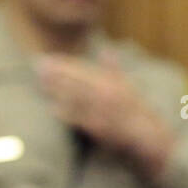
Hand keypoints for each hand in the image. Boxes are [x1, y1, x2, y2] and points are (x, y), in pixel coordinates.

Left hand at [36, 50, 175, 174]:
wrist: (150, 138)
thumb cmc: (137, 112)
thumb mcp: (128, 87)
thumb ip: (114, 69)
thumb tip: (107, 49)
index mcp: (112, 83)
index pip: (83, 70)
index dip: (64, 64)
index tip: (48, 58)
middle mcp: (109, 94)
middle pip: (78, 81)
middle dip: (57, 73)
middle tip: (38, 65)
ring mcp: (105, 111)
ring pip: (77, 97)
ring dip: (58, 89)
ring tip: (41, 81)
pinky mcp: (102, 128)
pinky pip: (82, 119)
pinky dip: (67, 113)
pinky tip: (52, 108)